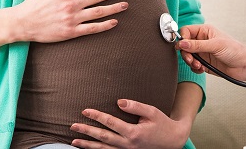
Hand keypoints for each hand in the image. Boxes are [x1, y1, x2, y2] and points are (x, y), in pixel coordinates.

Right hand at [13, 0, 127, 42]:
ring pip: (98, 12)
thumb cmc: (34, 2)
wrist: (22, 23)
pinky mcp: (71, 32)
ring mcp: (72, 18)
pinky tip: (114, 22)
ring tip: (125, 5)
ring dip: (113, 8)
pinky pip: (92, 28)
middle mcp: (71, 4)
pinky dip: (104, 25)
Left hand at [70, 99, 189, 148]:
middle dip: (86, 131)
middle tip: (73, 126)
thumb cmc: (162, 124)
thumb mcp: (152, 112)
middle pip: (103, 137)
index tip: (85, 110)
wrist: (172, 141)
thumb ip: (135, 106)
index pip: (110, 123)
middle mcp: (128, 144)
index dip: (97, 116)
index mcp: (133, 132)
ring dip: (88, 145)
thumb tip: (119, 102)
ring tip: (74, 141)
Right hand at [176, 24, 245, 79]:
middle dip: (186, 53)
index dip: (182, 38)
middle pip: (185, 45)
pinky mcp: (204, 63)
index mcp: (205, 31)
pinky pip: (193, 65)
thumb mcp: (215, 45)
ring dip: (191, 62)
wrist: (245, 65)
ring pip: (188, 56)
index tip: (182, 46)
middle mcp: (203, 41)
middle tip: (191, 59)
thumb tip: (182, 43)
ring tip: (198, 65)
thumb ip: (197, 45)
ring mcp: (203, 52)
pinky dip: (195, 68)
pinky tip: (202, 69)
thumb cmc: (235, 50)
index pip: (187, 31)